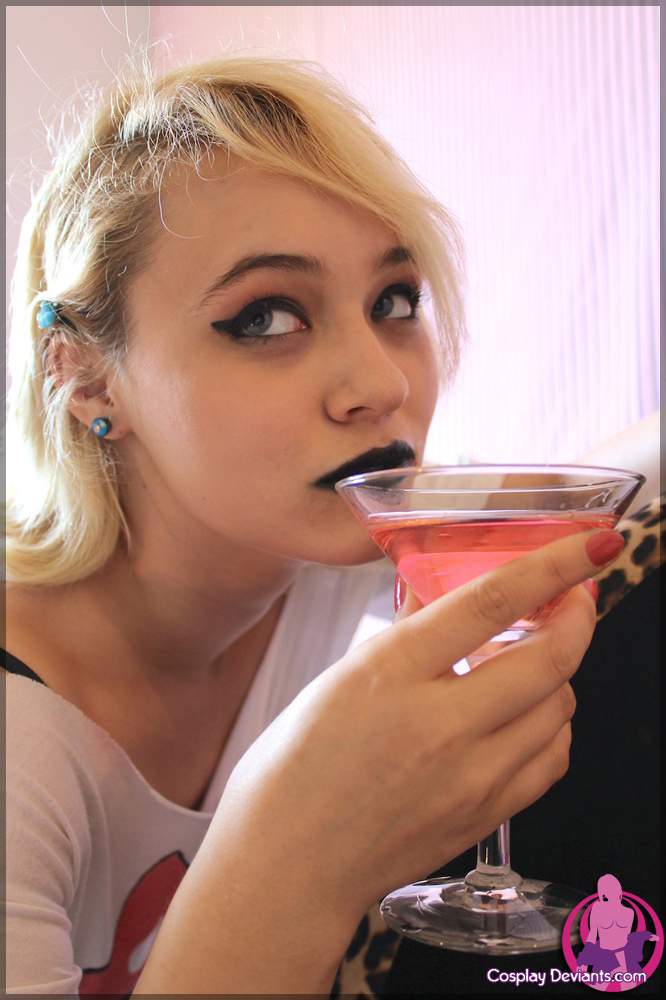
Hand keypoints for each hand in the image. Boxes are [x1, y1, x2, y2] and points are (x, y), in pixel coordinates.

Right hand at [204, 529, 620, 937]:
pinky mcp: (486, 816)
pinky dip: (553, 725)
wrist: (290, 866)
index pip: (492, 602)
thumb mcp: (341, 678)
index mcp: (391, 673)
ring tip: (528, 660)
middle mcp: (440, 724)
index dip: (553, 564)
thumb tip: (451, 593)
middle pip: (549, 658)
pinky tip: (527, 714)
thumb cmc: (297, 769)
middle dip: (578, 616)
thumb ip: (407, 634)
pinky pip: (552, 759)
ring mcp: (471, 778)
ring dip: (558, 671)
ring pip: (560, 708)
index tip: (593, 544)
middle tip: (573, 597)